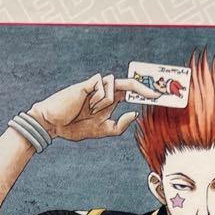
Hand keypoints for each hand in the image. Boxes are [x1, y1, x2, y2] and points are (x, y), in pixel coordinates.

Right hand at [29, 73, 158, 142]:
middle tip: (159, 94)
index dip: (144, 93)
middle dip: (146, 87)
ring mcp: (97, 86)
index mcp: (109, 101)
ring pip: (114, 89)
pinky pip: (103, 87)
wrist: (54, 124)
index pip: (130, 93)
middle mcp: (105, 91)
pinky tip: (84, 103)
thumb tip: (135, 113)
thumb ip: (119, 125)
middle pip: (130, 83)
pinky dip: (96, 99)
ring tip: (88, 110)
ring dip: (104, 104)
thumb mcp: (101, 130)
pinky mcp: (88, 83)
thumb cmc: (74, 127)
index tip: (160, 97)